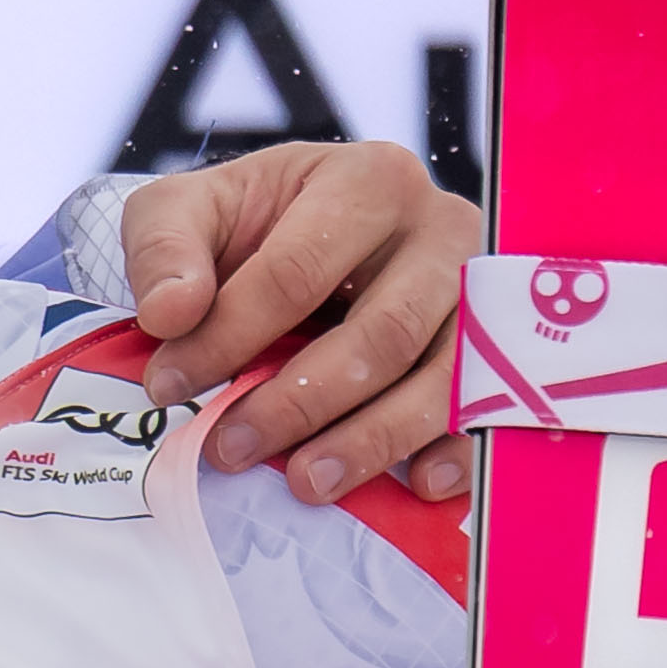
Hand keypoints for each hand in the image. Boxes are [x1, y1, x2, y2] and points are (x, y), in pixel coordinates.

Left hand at [109, 141, 469, 504]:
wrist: (307, 235)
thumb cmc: (251, 223)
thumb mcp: (187, 211)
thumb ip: (164, 250)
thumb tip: (169, 313)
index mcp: (367, 183)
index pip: (296, 272)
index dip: (228, 336)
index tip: (170, 387)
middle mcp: (441, 231)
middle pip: (382, 332)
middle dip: (300, 401)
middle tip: (230, 448)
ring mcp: (482, 293)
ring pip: (442, 377)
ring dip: (372, 439)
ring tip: (305, 482)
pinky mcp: (502, 348)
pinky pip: (492, 407)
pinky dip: (457, 449)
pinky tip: (416, 484)